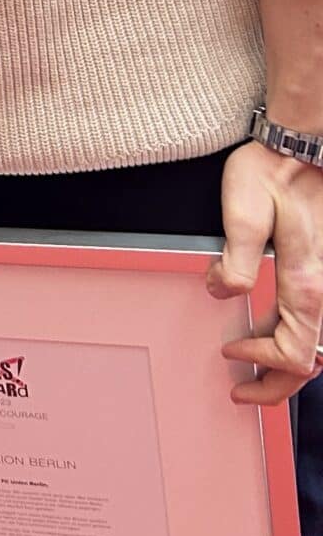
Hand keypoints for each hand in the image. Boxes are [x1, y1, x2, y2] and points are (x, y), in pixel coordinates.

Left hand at [211, 139, 322, 404]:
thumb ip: (236, 257)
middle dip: (276, 384)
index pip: (292, 352)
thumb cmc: (277, 171)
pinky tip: (267, 327)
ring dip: (286, 362)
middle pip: (311, 360)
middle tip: (242, 391)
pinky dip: (295, 335)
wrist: (303, 145)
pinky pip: (316, 319)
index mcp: (307, 282)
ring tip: (252, 364)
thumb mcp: (244, 210)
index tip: (229, 351)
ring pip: (318, 344)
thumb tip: (222, 292)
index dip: (259, 362)